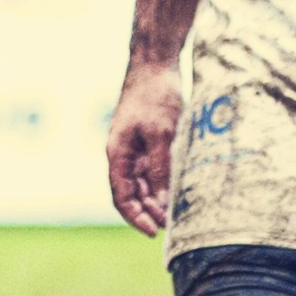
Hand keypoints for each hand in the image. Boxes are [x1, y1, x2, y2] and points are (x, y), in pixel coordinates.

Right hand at [107, 54, 186, 231]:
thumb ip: (160, 168)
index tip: (154, 231)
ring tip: (175, 213)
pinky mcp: (147, 141)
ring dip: (155, 200)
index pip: (122, 196)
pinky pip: (152, 170)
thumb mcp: (161, 134)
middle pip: (131, 194)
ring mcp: (134, 148)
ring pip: (142, 183)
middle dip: (148, 212)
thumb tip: (161, 200)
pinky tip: (177, 191)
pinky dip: (162, 183)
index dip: (136, 217)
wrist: (156, 64)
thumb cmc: (155, 95)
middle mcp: (122, 154)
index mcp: (118, 154)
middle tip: (170, 226)